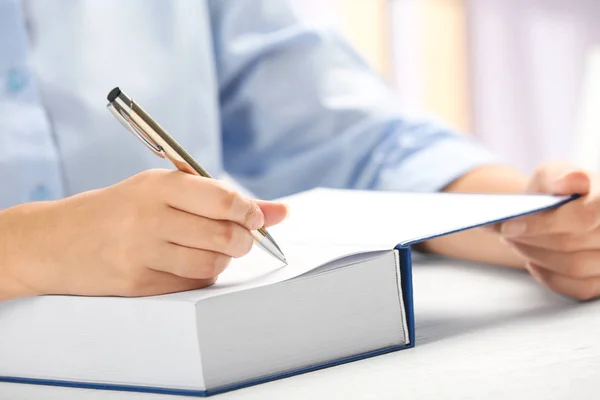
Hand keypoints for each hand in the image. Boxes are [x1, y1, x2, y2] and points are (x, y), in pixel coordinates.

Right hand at [0, 169, 287, 299]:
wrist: (56, 241)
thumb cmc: (119, 209)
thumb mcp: (163, 188)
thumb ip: (221, 197)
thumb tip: (281, 212)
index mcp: (157, 186)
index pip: (222, 201)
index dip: (249, 212)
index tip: (254, 217)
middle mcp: (149, 219)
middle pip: (224, 236)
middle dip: (244, 239)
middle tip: (240, 236)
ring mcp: (141, 254)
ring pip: (212, 265)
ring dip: (224, 259)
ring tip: (212, 248)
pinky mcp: (138, 284)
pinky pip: (193, 285)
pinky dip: (202, 275)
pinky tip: (188, 263)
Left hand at [496, 161, 599, 300]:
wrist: (559, 211)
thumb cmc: (557, 191)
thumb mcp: (552, 175)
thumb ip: (558, 176)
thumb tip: (569, 181)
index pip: (583, 216)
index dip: (543, 224)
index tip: (508, 227)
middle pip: (571, 244)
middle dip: (530, 240)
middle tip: (504, 234)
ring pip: (574, 267)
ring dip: (535, 256)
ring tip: (514, 243)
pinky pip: (580, 288)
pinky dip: (550, 276)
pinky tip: (532, 262)